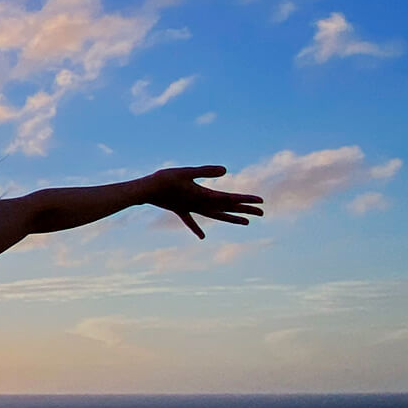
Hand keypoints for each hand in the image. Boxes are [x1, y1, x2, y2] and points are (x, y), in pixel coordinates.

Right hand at [142, 166, 264, 238]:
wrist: (145, 191)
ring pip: (215, 215)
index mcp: (204, 196)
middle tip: (262, 213)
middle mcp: (200, 205)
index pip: (229, 198)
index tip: (260, 202)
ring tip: (245, 223)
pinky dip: (197, 228)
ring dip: (230, 218)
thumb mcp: (187, 172)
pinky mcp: (180, 209)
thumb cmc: (165, 179)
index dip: (245, 199)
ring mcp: (191, 208)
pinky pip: (191, 220)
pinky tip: (202, 237)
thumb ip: (206, 171)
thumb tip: (226, 170)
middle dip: (244, 210)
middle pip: (226, 209)